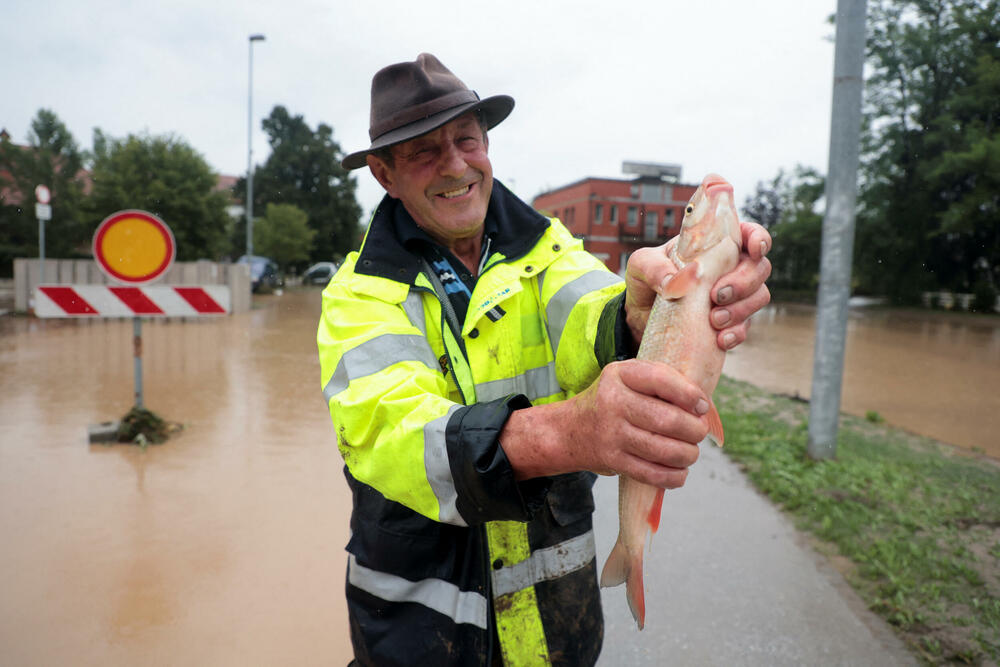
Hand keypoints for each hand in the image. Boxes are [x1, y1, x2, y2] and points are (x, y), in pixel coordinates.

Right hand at [501, 359, 708, 487]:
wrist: (571, 430)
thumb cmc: (614, 400)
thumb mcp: (630, 377)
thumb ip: (665, 381)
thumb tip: (703, 407)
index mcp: (621, 375)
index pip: (662, 380)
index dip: (690, 395)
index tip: (702, 406)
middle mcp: (613, 402)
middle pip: (668, 420)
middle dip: (695, 430)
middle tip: (699, 432)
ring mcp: (612, 434)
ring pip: (665, 450)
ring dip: (689, 454)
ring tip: (690, 452)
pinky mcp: (613, 461)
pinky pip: (653, 474)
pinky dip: (674, 477)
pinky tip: (679, 471)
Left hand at [624, 221, 771, 350]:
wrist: (638, 318)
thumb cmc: (645, 282)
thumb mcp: (640, 265)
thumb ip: (654, 267)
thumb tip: (677, 282)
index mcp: (714, 246)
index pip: (749, 234)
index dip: (759, 239)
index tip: (754, 251)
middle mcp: (729, 268)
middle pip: (760, 268)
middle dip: (743, 282)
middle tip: (717, 296)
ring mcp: (733, 297)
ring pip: (759, 297)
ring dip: (741, 309)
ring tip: (714, 319)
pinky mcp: (729, 323)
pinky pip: (745, 328)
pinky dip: (735, 333)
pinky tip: (719, 339)